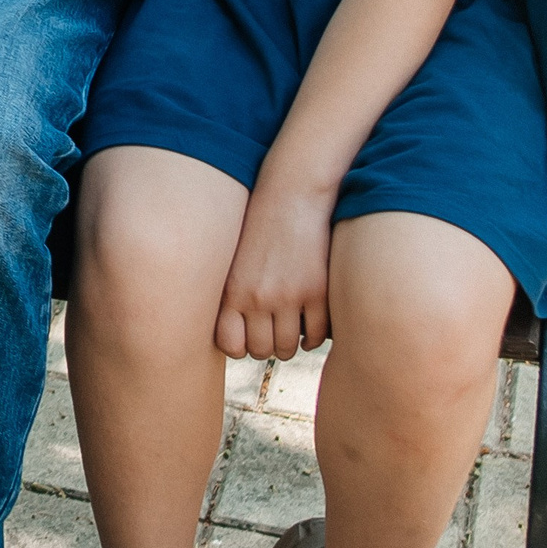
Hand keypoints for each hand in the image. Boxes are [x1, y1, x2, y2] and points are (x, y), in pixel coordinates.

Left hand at [215, 183, 335, 360]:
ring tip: (290, 330)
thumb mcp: (236, 260)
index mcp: (232, 290)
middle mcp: (258, 297)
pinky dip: (313, 337)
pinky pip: (315, 335)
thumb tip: (236, 336)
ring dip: (290, 344)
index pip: (229, 344)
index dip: (240, 347)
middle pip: (261, 350)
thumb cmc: (260, 227)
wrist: (292, 197)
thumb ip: (232, 295)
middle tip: (272, 334)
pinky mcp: (317, 292)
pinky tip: (310, 324)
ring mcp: (289, 296)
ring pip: (288, 348)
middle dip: (267, 346)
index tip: (246, 339)